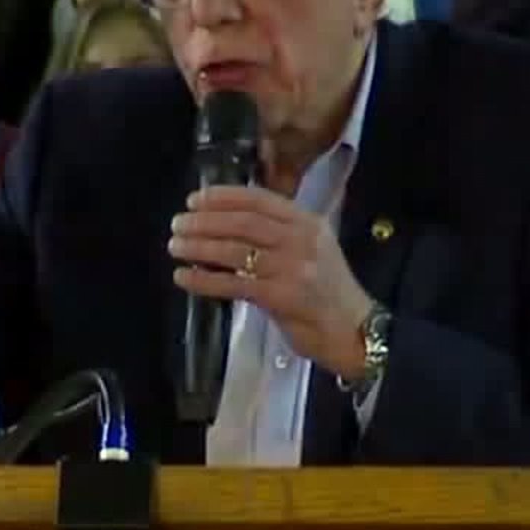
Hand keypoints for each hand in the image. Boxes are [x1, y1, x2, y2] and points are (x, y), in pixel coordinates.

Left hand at [169, 185, 375, 378]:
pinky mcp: (281, 297)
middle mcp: (301, 240)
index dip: (223, 197)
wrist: (354, 332)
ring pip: (235, 250)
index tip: (195, 199)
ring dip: (199, 247)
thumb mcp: (311, 251)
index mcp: (308, 223)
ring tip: (175, 246)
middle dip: (205, 221)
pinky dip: (204, 280)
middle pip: (243, 222)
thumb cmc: (328, 293)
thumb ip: (278, 235)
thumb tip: (227, 224)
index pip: (260, 199)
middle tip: (177, 224)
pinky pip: (233, 284)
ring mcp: (292, 268)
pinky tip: (184, 277)